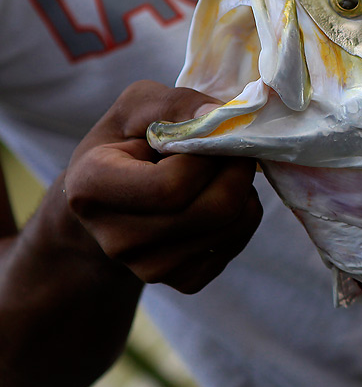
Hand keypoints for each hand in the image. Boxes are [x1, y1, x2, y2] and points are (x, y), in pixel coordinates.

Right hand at [64, 81, 261, 292]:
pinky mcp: (182, 281)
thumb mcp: (139, 107)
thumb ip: (178, 104)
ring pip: (232, 227)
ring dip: (243, 191)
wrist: (111, 202)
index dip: (206, 156)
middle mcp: (118, 241)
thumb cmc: (126, 143)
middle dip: (237, 171)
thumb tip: (220, 118)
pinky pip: (235, 246)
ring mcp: (149, 268)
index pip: (172, 187)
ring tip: (220, 174)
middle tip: (232, 150)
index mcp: (92, 189)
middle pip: (212, 211)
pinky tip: (216, 199)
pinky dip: (243, 217)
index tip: (207, 135)